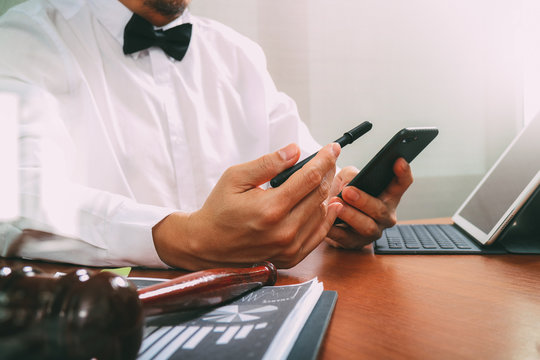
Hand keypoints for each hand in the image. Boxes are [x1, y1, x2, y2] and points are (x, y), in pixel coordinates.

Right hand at [152, 143, 342, 269]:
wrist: (207, 244)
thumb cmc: (219, 209)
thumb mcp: (235, 177)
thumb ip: (267, 163)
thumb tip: (295, 150)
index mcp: (270, 208)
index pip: (309, 178)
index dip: (324, 160)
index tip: (332, 148)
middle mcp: (284, 230)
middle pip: (320, 194)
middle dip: (328, 173)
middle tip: (330, 159)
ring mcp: (289, 247)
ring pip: (322, 214)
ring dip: (328, 193)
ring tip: (326, 178)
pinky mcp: (290, 257)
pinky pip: (319, 235)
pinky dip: (327, 217)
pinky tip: (330, 203)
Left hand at [325, 158, 412, 248]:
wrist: (329, 215)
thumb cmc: (343, 192)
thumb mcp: (346, 177)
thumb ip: (350, 175)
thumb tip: (350, 182)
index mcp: (388, 195)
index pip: (401, 183)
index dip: (403, 172)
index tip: (398, 160)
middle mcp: (385, 215)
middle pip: (381, 210)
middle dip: (364, 200)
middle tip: (347, 191)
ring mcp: (372, 231)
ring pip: (367, 226)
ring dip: (350, 215)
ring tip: (335, 205)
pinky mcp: (355, 243)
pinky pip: (345, 238)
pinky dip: (335, 230)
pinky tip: (326, 222)